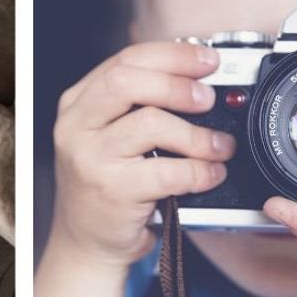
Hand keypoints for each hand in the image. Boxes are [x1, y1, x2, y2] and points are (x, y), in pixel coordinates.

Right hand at [50, 41, 234, 265]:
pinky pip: (168, 171)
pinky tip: (210, 174)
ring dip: (197, 134)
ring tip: (219, 145)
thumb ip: (138, 104)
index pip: (125, 60)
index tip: (207, 61)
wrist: (85, 240)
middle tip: (208, 99)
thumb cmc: (106, 183)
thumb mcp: (107, 134)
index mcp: (78, 103)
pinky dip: (199, 171)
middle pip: (128, 82)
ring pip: (152, 124)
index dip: (172, 55)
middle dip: (178, 84)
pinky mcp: (113, 191)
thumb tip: (197, 78)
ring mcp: (91, 159)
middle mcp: (77, 127)